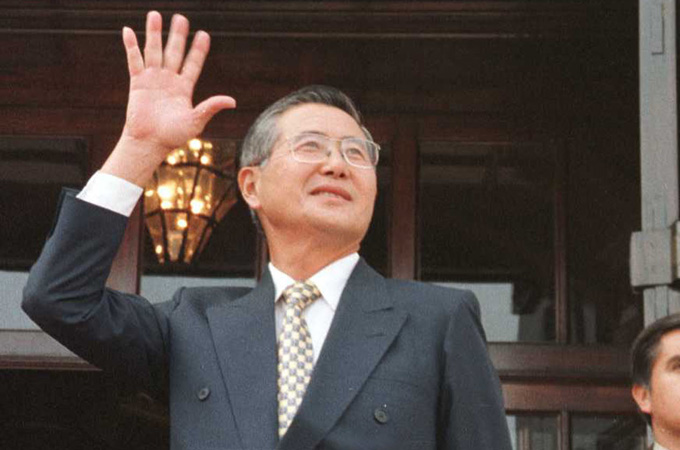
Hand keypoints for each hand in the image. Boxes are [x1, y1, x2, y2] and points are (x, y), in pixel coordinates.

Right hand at [102, 11, 235, 185]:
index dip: (198, 50)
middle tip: (181, 18)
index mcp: (184, 88)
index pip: (193, 64)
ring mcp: (152, 79)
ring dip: (154, 33)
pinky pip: (134, 60)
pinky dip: (131, 46)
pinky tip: (128, 31)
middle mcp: (169, 80)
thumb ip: (211, 107)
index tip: (204, 35)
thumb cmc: (173, 136)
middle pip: (174, 52)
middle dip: (178, 35)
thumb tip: (232, 101)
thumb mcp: (196, 121)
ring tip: (155, 15)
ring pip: (154, 51)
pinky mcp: (137, 82)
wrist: (149, 143)